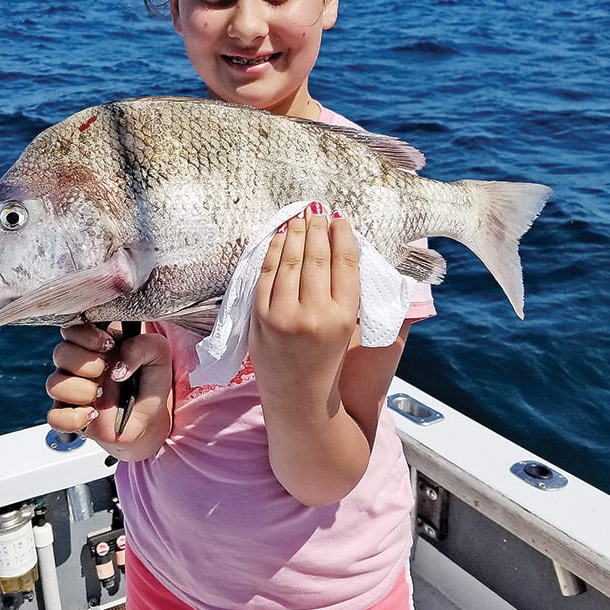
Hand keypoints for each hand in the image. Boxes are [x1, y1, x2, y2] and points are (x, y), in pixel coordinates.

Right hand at [46, 321, 173, 460]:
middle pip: (60, 353)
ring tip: (103, 395)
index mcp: (95, 344)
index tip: (108, 344)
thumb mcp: (158, 354)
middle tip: (106, 370)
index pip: (72, 329)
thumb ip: (141, 346)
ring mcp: (71, 391)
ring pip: (53, 384)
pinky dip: (73, 418)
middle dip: (85, 362)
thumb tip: (118, 366)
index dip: (86, 335)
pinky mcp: (69, 417)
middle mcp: (78, 365)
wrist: (150, 419)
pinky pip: (54, 418)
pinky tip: (93, 415)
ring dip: (81, 390)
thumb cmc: (150, 382)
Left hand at [249, 205, 360, 407]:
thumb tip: (342, 245)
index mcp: (344, 317)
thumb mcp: (350, 327)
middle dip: (317, 229)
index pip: (345, 264)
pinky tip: (281, 238)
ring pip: (291, 261)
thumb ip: (348, 291)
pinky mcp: (260, 318)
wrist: (298, 398)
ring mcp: (283, 316)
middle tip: (317, 212)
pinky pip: (267, 275)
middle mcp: (315, 315)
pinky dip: (274, 252)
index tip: (340, 219)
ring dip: (296, 234)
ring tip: (300, 219)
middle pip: (317, 257)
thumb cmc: (327, 359)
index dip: (342, 236)